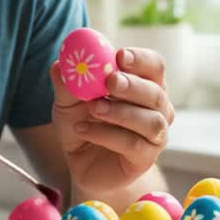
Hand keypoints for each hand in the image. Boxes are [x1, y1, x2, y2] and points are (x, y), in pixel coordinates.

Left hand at [49, 47, 174, 196]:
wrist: (80, 163)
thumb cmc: (82, 123)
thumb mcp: (68, 101)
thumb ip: (67, 82)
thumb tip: (62, 63)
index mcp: (144, 84)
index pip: (154, 66)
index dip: (141, 59)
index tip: (120, 56)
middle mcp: (157, 109)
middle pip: (156, 93)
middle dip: (133, 85)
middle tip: (110, 81)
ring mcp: (154, 136)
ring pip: (150, 121)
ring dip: (120, 112)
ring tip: (92, 108)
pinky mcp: (145, 159)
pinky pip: (133, 144)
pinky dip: (106, 134)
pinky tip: (82, 129)